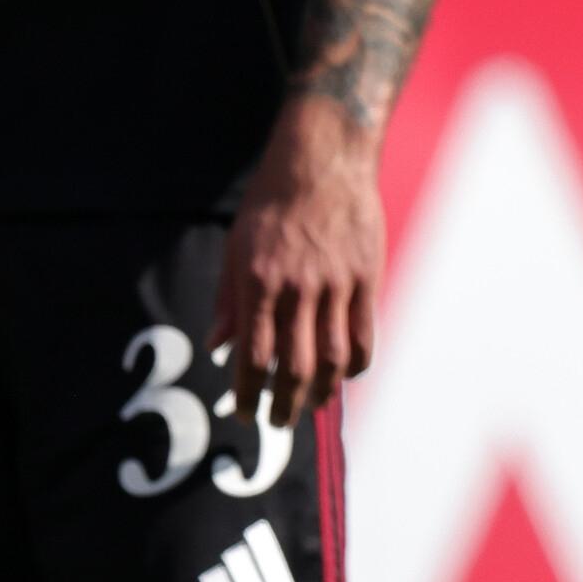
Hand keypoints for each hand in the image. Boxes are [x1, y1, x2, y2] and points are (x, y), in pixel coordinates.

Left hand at [212, 96, 383, 428]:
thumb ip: (229, 298)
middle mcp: (298, 289)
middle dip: (284, 405)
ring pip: (333, 360)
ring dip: (322, 393)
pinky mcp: (365, 279)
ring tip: (311, 406)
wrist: (322, 159)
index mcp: (259, 281)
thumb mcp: (237, 244)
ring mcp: (336, 285)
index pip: (253, 355)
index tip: (243, 412)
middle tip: (277, 422)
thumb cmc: (271, 202)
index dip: (248, 392)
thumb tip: (217, 345)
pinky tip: (344, 376)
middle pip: (295, 367)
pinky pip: (363, 336)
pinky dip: (355, 366)